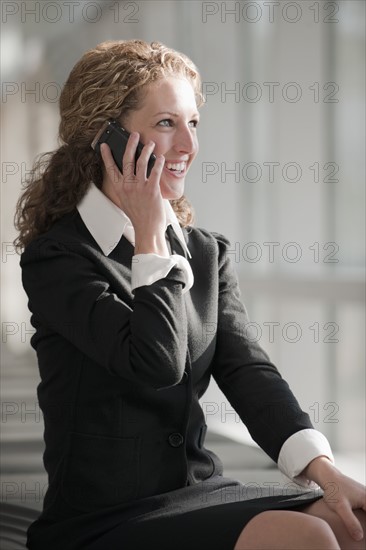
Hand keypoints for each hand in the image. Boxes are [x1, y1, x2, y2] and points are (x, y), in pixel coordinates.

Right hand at [100, 133, 168, 256]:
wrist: (147, 229)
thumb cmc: (138, 216)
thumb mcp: (127, 201)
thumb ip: (127, 187)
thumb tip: (131, 174)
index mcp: (120, 189)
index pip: (111, 168)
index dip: (107, 156)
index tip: (104, 145)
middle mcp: (128, 186)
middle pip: (127, 160)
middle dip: (131, 145)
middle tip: (134, 135)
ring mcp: (139, 187)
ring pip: (141, 162)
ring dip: (146, 150)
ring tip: (150, 144)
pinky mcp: (151, 190)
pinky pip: (155, 171)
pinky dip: (158, 162)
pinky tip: (160, 157)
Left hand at [304, 456, 365, 540]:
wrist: (328, 476)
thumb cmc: (334, 490)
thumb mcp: (340, 507)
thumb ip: (350, 522)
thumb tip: (360, 537)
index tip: (360, 531)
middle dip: (364, 523)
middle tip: (355, 528)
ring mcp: (365, 496)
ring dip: (364, 519)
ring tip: (356, 526)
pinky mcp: (361, 496)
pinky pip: (364, 508)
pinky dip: (362, 515)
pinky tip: (356, 522)